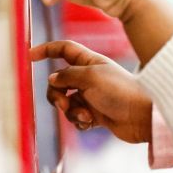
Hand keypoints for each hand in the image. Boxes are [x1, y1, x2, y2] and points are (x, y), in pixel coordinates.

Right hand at [30, 40, 152, 142]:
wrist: (143, 116)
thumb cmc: (121, 91)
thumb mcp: (91, 77)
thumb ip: (67, 76)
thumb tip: (52, 79)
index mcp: (89, 62)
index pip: (63, 50)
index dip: (46, 50)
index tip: (30, 56)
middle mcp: (88, 78)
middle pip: (58, 82)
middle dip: (56, 95)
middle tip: (64, 103)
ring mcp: (91, 96)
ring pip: (65, 103)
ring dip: (70, 111)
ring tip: (85, 115)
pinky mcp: (95, 114)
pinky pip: (75, 117)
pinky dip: (79, 121)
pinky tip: (91, 123)